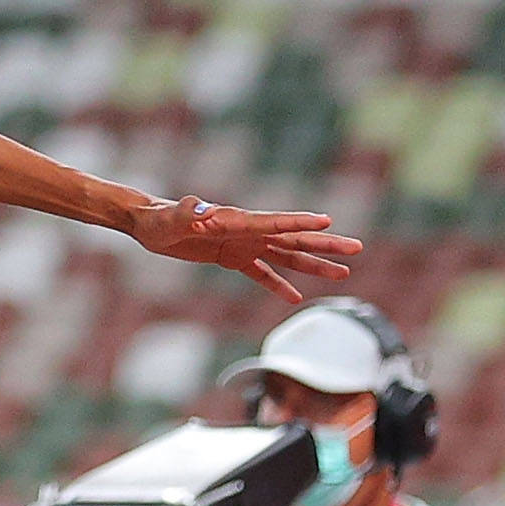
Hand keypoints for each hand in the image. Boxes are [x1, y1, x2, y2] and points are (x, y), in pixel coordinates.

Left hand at [122, 195, 361, 303]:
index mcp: (236, 220)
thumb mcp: (169, 218)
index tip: (327, 223)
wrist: (148, 224)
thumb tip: (197, 207)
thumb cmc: (158, 219)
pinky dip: (278, 284)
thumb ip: (185, 212)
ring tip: (343, 273)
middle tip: (355, 248)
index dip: (300, 223)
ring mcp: (242, 244)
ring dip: (313, 264)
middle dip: (324, 244)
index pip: (274, 222)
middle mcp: (246, 231)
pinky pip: (261, 273)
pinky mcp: (231, 257)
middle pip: (292, 238)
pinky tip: (296, 298)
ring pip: (285, 256)